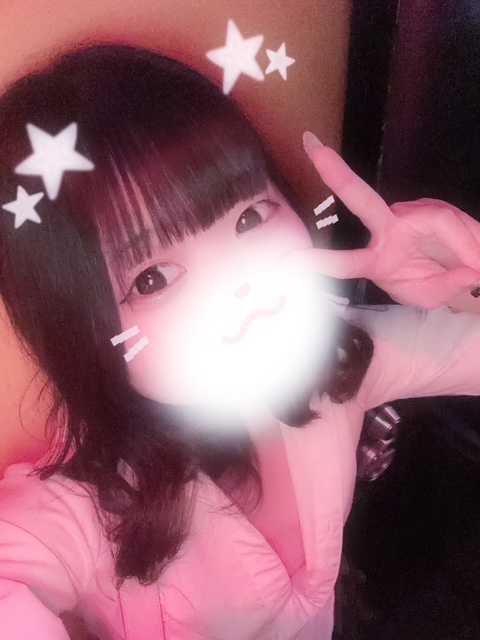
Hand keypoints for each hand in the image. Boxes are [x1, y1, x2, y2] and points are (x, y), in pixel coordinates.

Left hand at [284, 133, 479, 309]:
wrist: (459, 275)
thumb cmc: (434, 284)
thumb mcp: (432, 297)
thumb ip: (444, 288)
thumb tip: (468, 274)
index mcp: (376, 259)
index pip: (345, 260)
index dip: (321, 261)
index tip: (289, 260)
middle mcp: (388, 230)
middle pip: (361, 199)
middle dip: (336, 173)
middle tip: (310, 146)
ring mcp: (411, 215)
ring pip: (433, 219)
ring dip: (460, 244)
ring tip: (474, 268)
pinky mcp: (434, 210)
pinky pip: (449, 221)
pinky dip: (467, 242)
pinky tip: (474, 260)